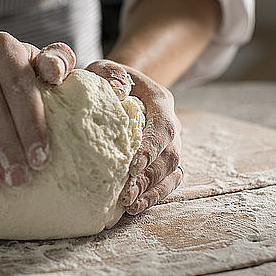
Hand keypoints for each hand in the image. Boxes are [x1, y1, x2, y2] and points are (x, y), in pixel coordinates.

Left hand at [86, 60, 182, 214]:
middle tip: (126, 192)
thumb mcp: (104, 68)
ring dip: (151, 190)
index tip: (133, 165)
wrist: (118, 89)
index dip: (151, 148)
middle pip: (170, 155)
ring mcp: (170, 144)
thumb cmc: (107, 80)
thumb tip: (117, 90)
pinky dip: (153, 196)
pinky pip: (167, 182)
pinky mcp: (163, 161)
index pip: (163, 126)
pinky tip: (134, 207)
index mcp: (159, 101)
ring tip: (128, 204)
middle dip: (149, 176)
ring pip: (171, 172)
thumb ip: (109, 74)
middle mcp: (170, 124)